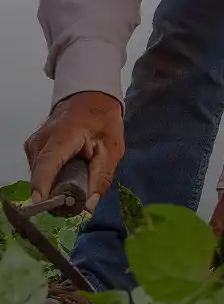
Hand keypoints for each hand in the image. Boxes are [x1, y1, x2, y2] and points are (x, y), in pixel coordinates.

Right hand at [25, 91, 124, 213]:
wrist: (90, 98)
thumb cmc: (103, 121)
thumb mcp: (111, 149)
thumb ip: (100, 178)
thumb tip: (88, 206)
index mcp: (63, 136)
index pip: (46, 165)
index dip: (43, 187)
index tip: (44, 205)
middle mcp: (41, 140)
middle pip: (41, 176)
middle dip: (56, 192)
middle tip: (78, 199)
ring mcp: (33, 144)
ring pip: (38, 176)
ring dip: (55, 184)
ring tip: (76, 178)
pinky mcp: (32, 148)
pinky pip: (39, 171)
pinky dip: (51, 176)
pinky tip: (67, 170)